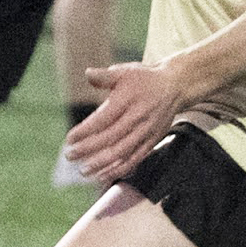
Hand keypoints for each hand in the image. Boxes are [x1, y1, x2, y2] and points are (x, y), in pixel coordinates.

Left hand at [63, 55, 189, 185]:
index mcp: (128, 100)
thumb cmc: (145, 79)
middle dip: (88, 149)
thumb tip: (88, 74)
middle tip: (70, 155)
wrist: (175, 87)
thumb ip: (105, 76)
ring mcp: (146, 131)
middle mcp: (137, 117)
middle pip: (111, 138)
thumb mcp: (125, 71)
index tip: (70, 138)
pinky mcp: (152, 141)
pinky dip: (119, 169)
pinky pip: (135, 158)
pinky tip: (104, 174)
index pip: (104, 118)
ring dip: (102, 163)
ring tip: (84, 171)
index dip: (86, 130)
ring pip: (123, 152)